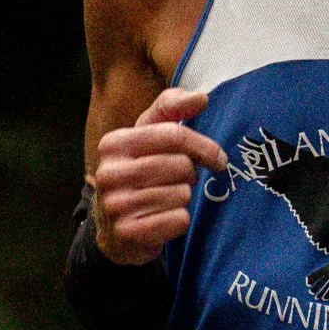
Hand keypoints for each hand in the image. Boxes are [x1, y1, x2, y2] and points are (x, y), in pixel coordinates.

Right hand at [91, 85, 225, 260]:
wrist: (116, 230)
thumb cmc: (140, 176)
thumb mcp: (147, 137)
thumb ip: (171, 110)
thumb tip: (202, 97)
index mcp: (114, 143)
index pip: (174, 135)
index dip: (204, 146)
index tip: (219, 159)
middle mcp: (109, 172)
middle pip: (181, 165)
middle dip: (191, 175)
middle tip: (182, 181)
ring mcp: (116, 204)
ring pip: (182, 194)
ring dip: (183, 198)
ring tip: (167, 199)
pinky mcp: (128, 232)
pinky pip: (179, 219)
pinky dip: (180, 220)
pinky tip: (164, 219)